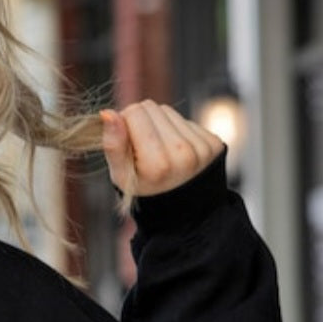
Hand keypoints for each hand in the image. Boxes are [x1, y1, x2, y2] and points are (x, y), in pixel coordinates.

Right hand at [101, 101, 225, 197]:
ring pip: (168, 111)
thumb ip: (113, 146)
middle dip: (141, 123)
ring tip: (158, 152)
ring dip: (158, 126)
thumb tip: (108, 113)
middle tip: (140, 148)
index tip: (124, 142)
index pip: (135, 113)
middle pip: (152, 108)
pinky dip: (176, 132)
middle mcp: (183, 153)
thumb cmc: (145, 192)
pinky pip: (186, 121)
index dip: (123, 123)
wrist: (182, 214)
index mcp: (157, 164)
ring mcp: (201, 148)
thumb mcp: (121, 177)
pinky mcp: (214, 143)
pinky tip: (174, 152)